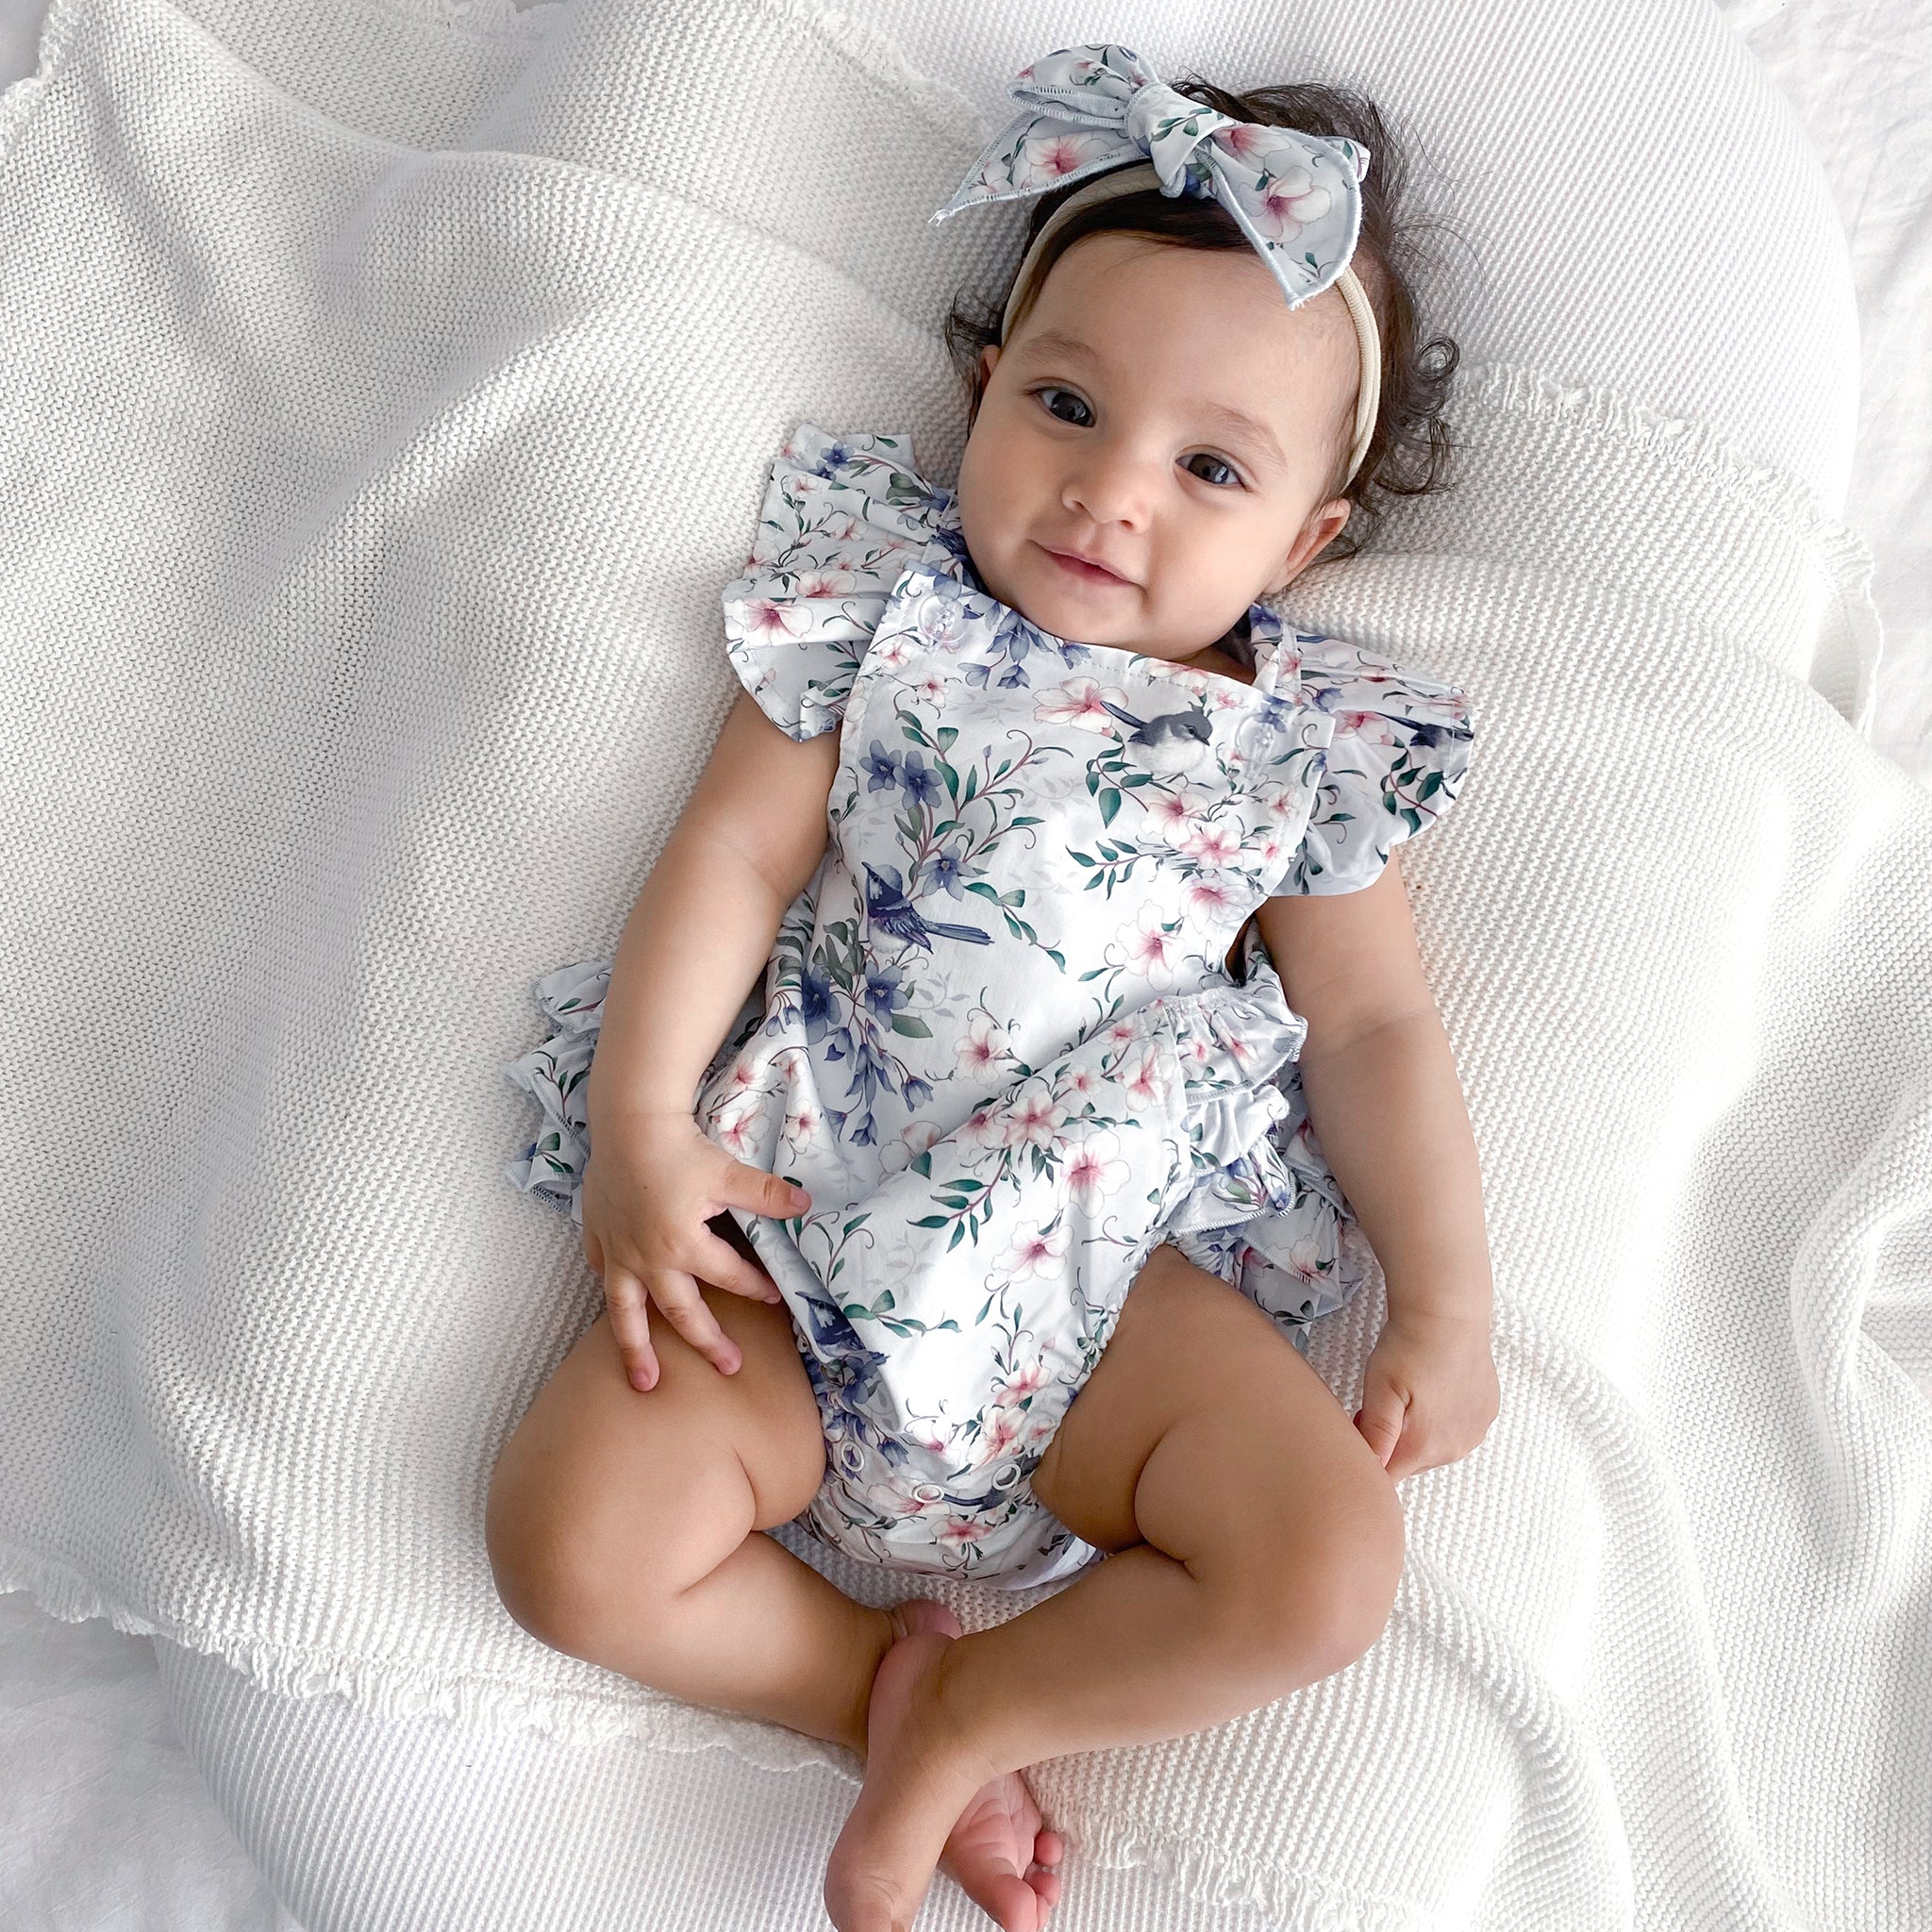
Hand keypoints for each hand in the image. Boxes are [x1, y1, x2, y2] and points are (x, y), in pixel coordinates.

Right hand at [579, 1109, 809, 1393]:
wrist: (628, 1123)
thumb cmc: (680, 1149)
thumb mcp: (729, 1172)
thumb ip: (766, 1195)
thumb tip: (807, 1206)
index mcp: (684, 1246)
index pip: (731, 1277)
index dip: (757, 1288)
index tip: (775, 1299)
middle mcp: (649, 1260)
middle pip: (681, 1312)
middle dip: (706, 1342)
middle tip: (729, 1368)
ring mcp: (618, 1252)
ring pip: (626, 1312)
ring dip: (637, 1350)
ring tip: (645, 1384)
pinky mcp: (597, 1237)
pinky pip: (603, 1273)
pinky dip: (612, 1291)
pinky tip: (618, 1304)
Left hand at [1353, 1306, 1498, 1481]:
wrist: (1448, 1313)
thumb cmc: (1410, 1347)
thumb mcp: (1380, 1390)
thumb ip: (1376, 1436)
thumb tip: (1372, 1473)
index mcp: (1424, 1448)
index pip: (1387, 1476)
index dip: (1369, 1451)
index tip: (1363, 1422)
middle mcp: (1455, 1449)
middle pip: (1410, 1463)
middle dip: (1392, 1441)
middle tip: (1383, 1401)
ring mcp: (1475, 1432)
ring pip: (1434, 1447)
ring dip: (1419, 1430)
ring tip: (1411, 1390)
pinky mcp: (1487, 1414)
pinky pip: (1456, 1430)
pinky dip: (1442, 1418)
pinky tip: (1435, 1388)